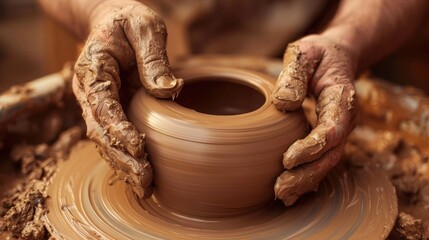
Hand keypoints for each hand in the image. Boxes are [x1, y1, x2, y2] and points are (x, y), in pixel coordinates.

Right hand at [72, 0, 182, 197]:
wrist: (112, 20)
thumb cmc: (128, 20)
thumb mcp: (144, 27)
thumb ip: (153, 58)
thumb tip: (168, 91)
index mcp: (93, 69)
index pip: (103, 106)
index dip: (119, 129)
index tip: (139, 147)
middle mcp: (90, 91)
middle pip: (100, 131)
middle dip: (121, 158)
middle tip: (145, 179)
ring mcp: (97, 103)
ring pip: (105, 140)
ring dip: (123, 164)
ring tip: (145, 186)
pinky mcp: (110, 109)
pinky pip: (114, 136)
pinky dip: (125, 156)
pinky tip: (141, 174)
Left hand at [272, 34, 357, 205]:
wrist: (336, 57)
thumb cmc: (319, 54)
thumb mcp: (305, 53)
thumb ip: (295, 74)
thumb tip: (283, 102)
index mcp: (341, 98)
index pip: (331, 129)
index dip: (312, 147)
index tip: (287, 159)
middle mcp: (344, 120)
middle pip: (331, 155)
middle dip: (307, 174)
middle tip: (280, 188)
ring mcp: (338, 131)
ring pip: (326, 163)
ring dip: (306, 181)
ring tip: (282, 195)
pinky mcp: (328, 138)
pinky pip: (320, 161)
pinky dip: (306, 177)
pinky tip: (290, 192)